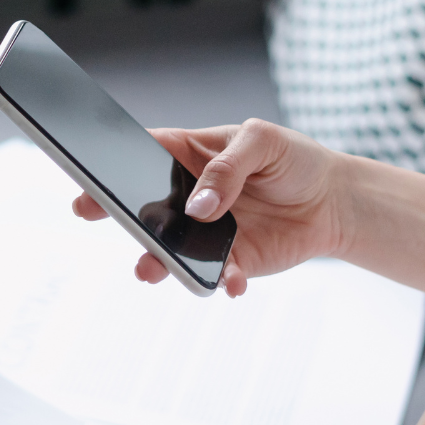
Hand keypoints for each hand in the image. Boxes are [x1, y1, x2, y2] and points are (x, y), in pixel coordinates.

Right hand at [73, 119, 351, 296]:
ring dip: (158, 259)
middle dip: (116, 211)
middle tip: (90, 212)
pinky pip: (214, 275)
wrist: (335, 202)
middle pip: (143, 204)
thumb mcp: (263, 142)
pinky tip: (232, 282)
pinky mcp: (229, 261)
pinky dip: (220, 281)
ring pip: (170, 248)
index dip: (111, 161)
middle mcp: (187, 196)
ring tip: (151, 268)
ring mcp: (204, 232)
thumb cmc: (294, 160)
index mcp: (188, 153)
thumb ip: (227, 168)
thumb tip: (199, 206)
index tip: (89, 173)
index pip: (141, 153)